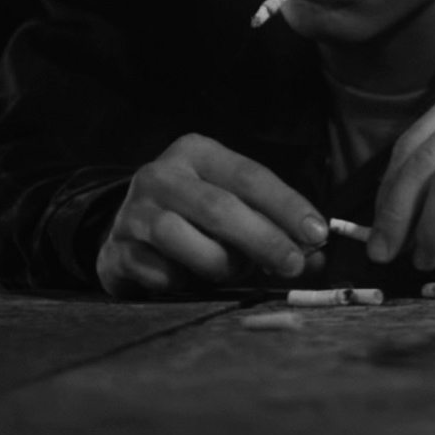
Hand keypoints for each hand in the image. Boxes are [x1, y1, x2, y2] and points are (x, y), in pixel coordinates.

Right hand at [96, 133, 329, 297]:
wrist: (128, 235)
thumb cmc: (197, 220)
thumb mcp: (236, 210)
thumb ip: (275, 228)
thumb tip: (318, 256)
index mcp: (197, 153)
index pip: (250, 176)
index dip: (286, 206)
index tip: (317, 233)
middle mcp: (161, 175)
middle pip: (219, 207)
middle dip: (263, 239)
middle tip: (294, 265)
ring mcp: (132, 211)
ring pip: (181, 238)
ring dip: (219, 263)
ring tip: (233, 271)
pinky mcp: (116, 250)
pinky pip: (158, 271)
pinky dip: (183, 281)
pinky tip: (189, 280)